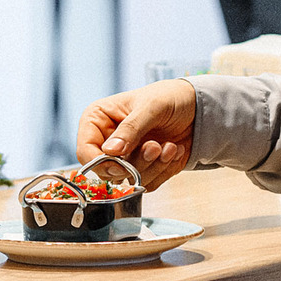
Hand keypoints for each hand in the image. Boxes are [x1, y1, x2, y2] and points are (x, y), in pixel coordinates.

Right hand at [76, 81, 196, 190]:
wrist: (196, 108)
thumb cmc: (169, 97)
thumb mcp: (151, 106)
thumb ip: (130, 128)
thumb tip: (110, 151)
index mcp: (98, 120)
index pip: (85, 151)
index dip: (101, 162)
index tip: (122, 163)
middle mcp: (107, 141)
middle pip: (106, 171)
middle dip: (134, 163)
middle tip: (155, 147)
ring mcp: (125, 158)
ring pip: (127, 181)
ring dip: (153, 165)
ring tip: (169, 145)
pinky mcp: (143, 169)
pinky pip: (147, 183)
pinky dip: (164, 170)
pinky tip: (173, 150)